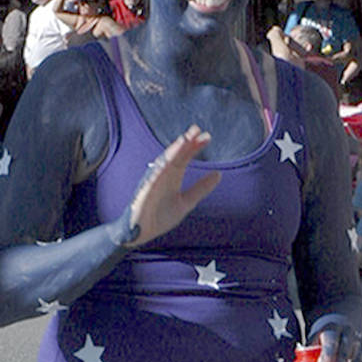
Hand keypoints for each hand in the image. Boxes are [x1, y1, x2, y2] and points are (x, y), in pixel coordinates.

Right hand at [123, 127, 220, 246]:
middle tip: (197, 129)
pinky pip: (151, 180)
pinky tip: (167, 161)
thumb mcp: (186, 202)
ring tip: (183, 140)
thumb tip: (218, 174)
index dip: (195, 146)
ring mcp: (152, 182)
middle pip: (175, 155)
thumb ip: (201, 188)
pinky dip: (159, 170)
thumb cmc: (160, 216)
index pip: (185, 156)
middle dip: (185, 142)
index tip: (207, 137)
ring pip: (163, 163)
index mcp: (173, 176)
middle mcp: (163, 175)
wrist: (142, 233)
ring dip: (173, 151)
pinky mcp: (143, 193)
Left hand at [306, 315, 361, 361]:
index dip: (327, 358)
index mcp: (331, 329)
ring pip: (353, 361)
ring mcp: (356, 343)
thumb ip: (301, 361)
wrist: (338, 324)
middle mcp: (346, 334)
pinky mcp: (361, 352)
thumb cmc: (320, 337)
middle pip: (343, 354)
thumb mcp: (310, 342)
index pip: (331, 342)